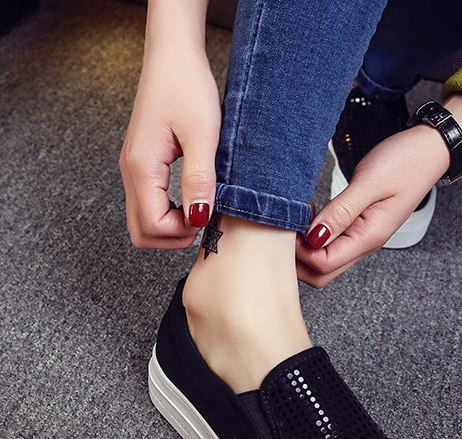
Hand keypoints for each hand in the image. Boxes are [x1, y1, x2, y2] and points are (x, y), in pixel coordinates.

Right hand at [120, 45, 220, 248]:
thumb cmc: (187, 86)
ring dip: (172, 225)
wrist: (173, 55)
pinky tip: (192, 196)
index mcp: (141, 166)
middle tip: (202, 216)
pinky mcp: (143, 165)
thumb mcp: (203, 135)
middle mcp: (131, 172)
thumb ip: (199, 179)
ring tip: (199, 205)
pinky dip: (170, 212)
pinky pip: (149, 204)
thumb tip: (199, 218)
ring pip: (143, 221)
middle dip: (173, 236)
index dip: (182, 232)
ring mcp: (134, 170)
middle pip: (141, 233)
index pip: (151, 227)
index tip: (206, 213)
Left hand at [295, 94, 461, 286]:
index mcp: (368, 238)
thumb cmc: (405, 162)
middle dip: (297, 258)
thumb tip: (313, 237)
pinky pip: (331, 245)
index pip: (322, 264)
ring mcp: (362, 238)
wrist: (430, 150)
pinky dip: (313, 237)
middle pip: (321, 274)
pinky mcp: (360, 227)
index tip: (290, 222)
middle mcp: (365, 244)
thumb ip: (340, 212)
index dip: (300, 250)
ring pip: (325, 262)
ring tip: (298, 217)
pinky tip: (309, 215)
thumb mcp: (370, 183)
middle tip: (288, 226)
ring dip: (305, 248)